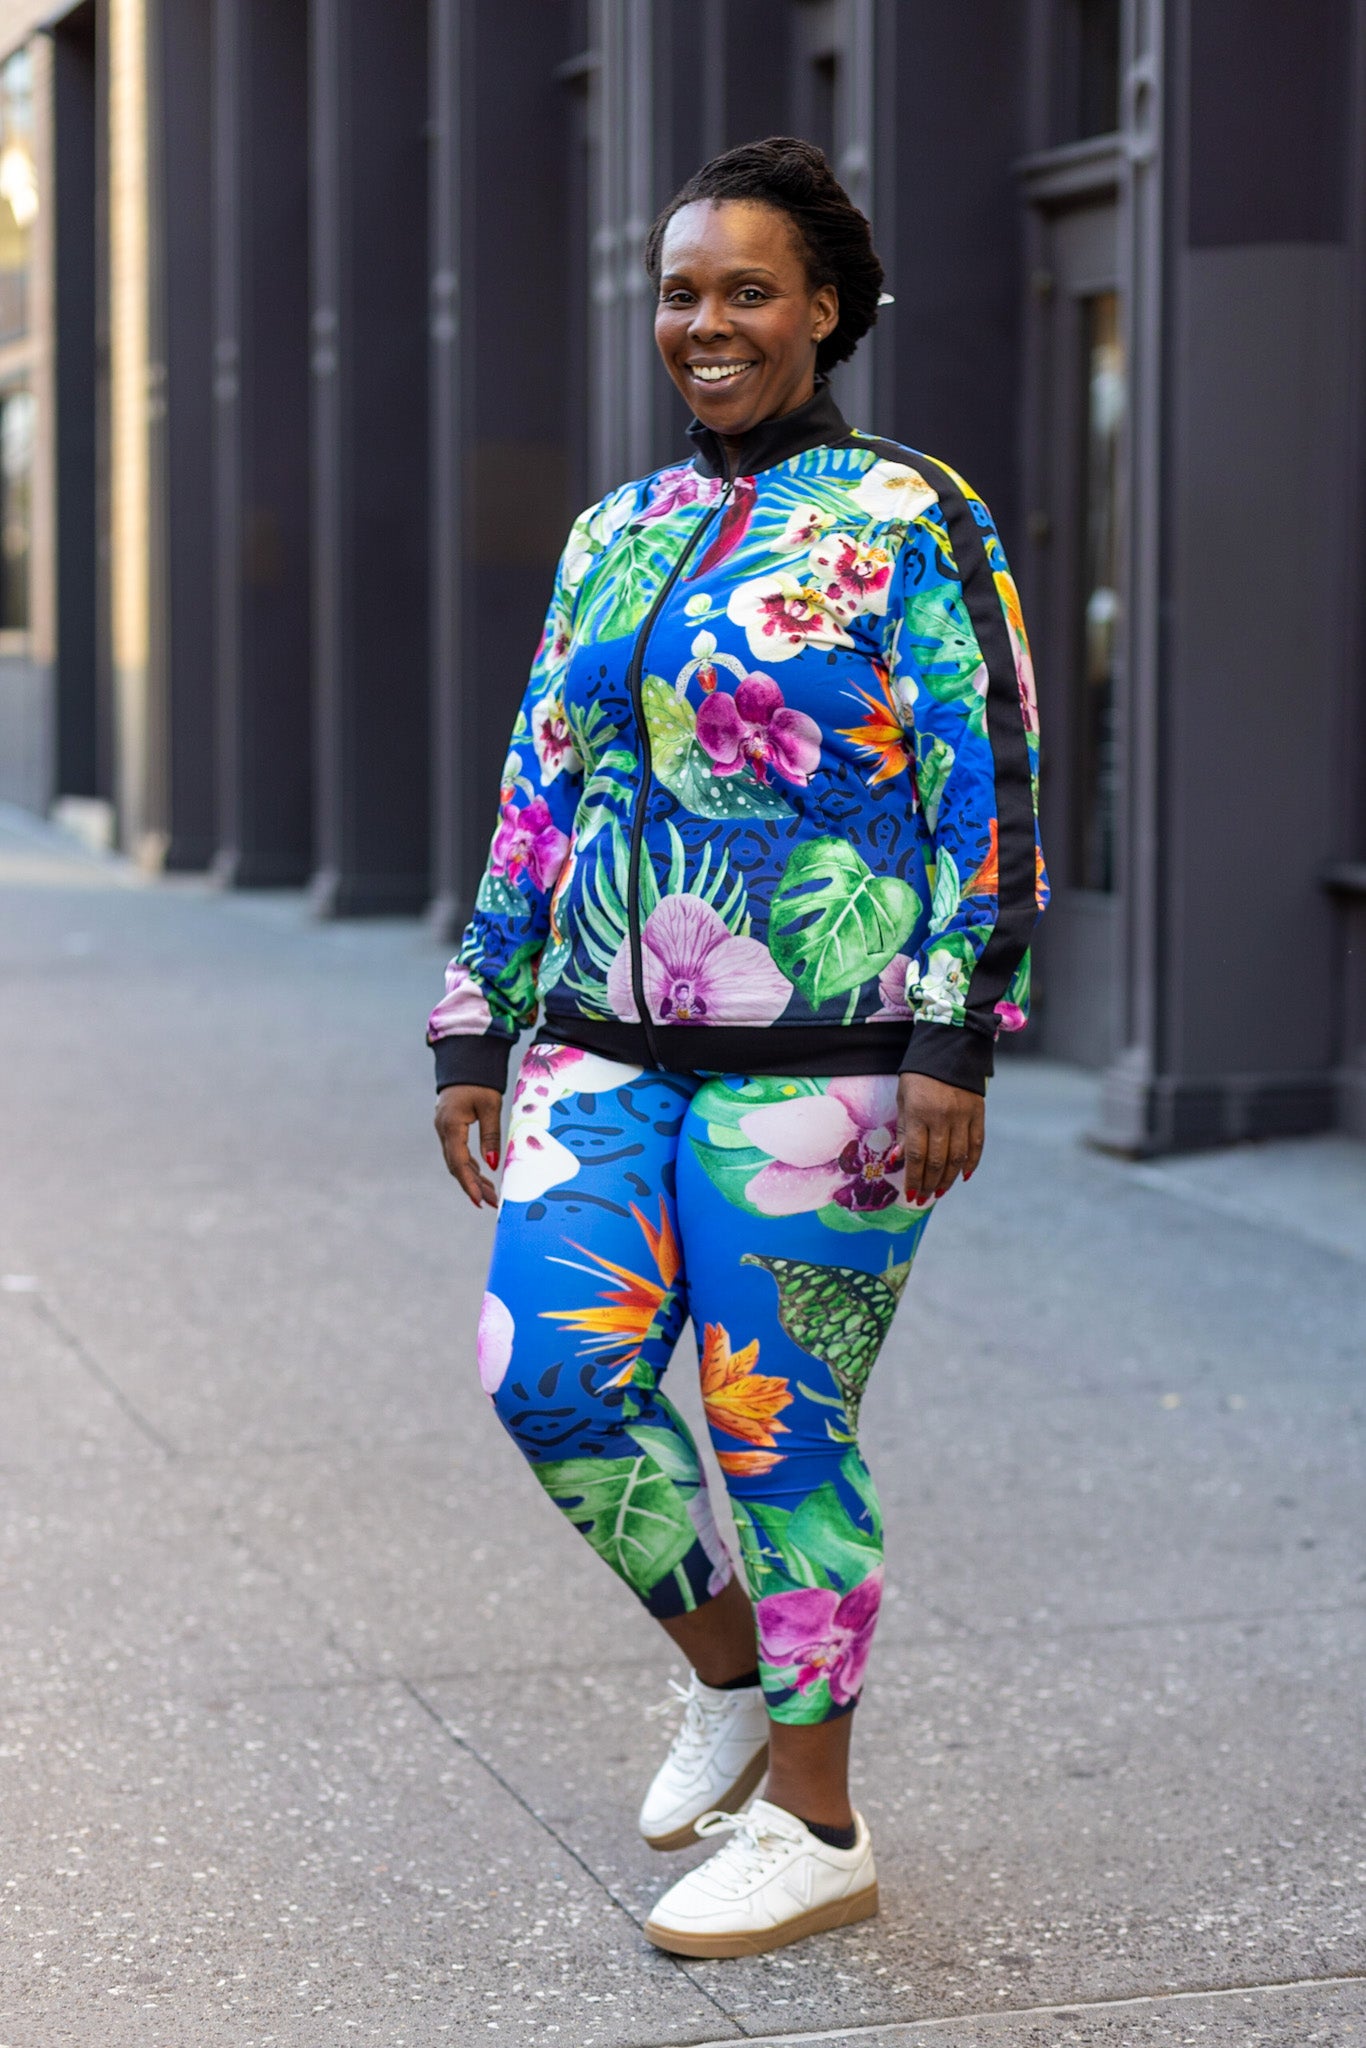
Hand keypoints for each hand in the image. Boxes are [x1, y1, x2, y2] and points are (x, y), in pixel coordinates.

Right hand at [434, 1085, 502, 1208]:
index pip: (458, 1162)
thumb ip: (491, 1135)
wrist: (465, 1060)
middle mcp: (443, 1130)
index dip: (469, 1184)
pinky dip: (470, 1166)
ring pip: (457, 1161)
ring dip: (472, 1178)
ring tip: (491, 1195)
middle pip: (456, 1166)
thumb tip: (492, 1164)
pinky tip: (482, 1176)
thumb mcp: (490, 1106)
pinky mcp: (449, 1128)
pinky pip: (458, 1152)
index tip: (479, 1201)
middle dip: (473, 1186)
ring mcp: (444, 1129)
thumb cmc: (480, 1081)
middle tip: (491, 1203)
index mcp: (451, 1125)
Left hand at [897, 1072, 983, 1202]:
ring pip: (958, 1158)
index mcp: (919, 1113)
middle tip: (923, 1197)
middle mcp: (942, 1117)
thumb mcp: (903, 1099)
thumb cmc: (919, 1076)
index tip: (910, 1194)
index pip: (916, 1155)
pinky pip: (977, 1144)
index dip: (913, 1178)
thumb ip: (903, 1130)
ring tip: (939, 1191)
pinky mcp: (979, 1113)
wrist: (950, 1048)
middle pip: (937, 1160)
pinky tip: (964, 1176)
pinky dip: (972, 1163)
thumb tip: (898, 1159)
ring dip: (948, 1179)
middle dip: (929, 1183)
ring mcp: (963, 1116)